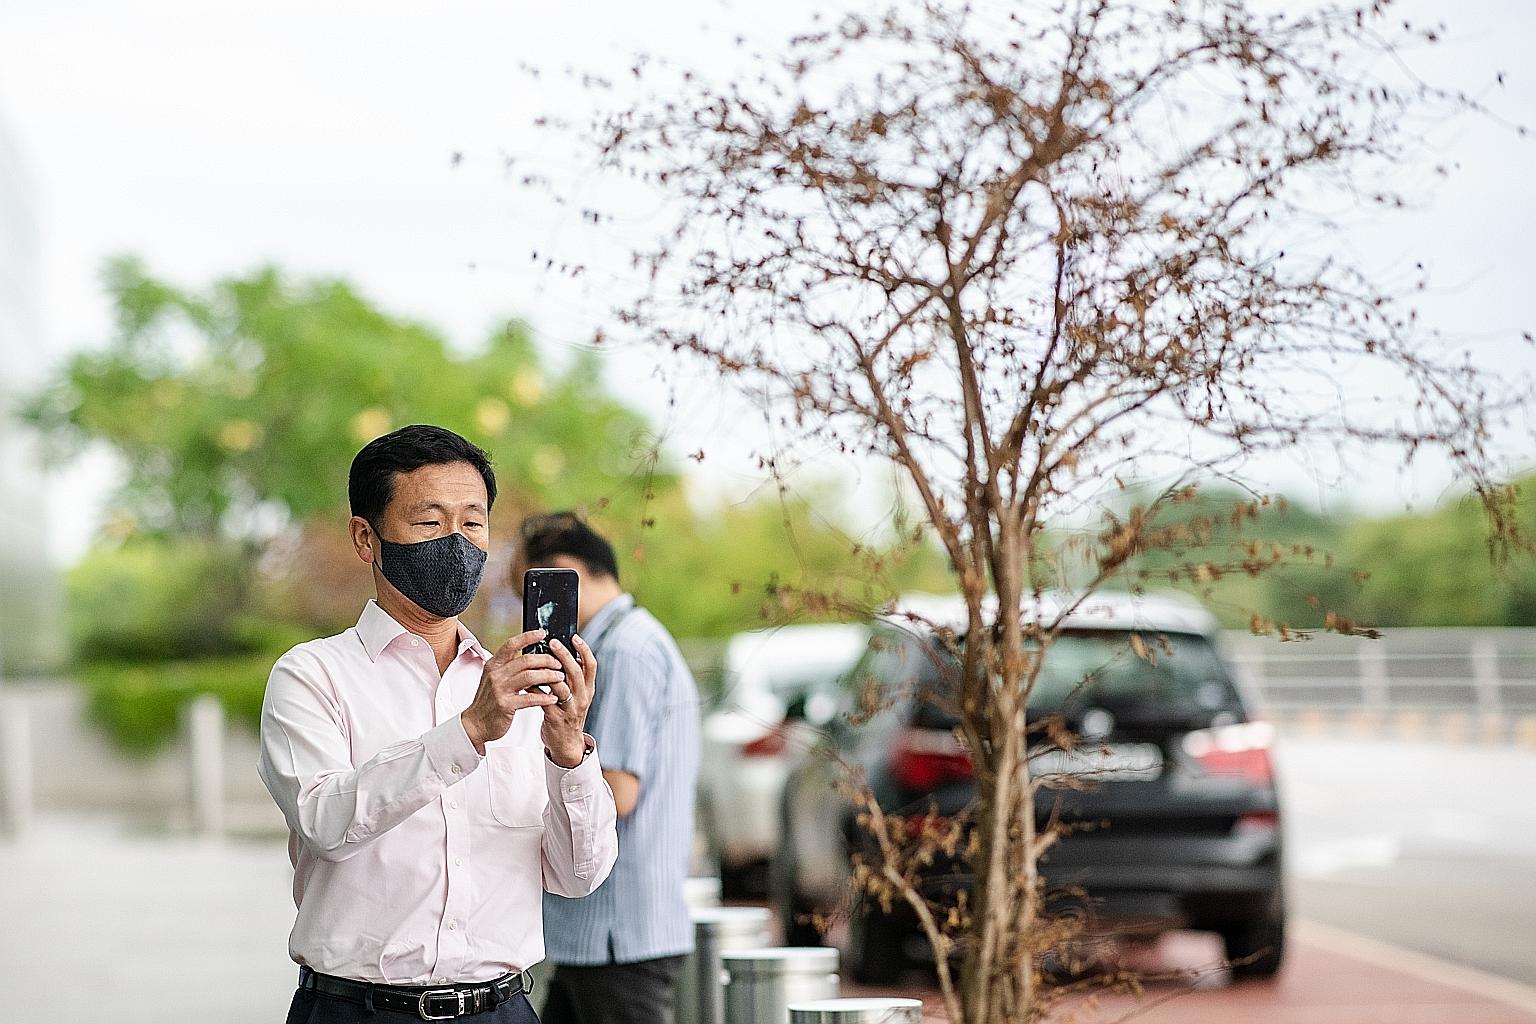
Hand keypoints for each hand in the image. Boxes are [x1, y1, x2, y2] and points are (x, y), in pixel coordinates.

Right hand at [460, 629, 562, 753]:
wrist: (475, 723)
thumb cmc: (489, 700)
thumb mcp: (494, 678)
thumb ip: (508, 667)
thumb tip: (531, 655)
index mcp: (493, 665)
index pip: (511, 645)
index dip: (528, 637)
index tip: (543, 633)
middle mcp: (496, 675)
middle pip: (526, 660)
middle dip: (546, 660)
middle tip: (559, 663)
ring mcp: (500, 690)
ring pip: (530, 677)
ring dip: (549, 676)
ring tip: (560, 678)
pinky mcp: (505, 705)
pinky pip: (530, 698)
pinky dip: (544, 697)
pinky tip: (553, 697)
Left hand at [541, 635, 596, 767]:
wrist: (566, 744)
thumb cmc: (567, 714)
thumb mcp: (576, 695)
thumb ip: (571, 677)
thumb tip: (560, 652)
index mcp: (588, 690)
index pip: (591, 665)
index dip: (584, 650)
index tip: (574, 637)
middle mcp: (582, 698)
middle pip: (576, 672)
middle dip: (564, 655)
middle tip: (553, 643)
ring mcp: (569, 709)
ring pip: (561, 686)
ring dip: (548, 671)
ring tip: (537, 659)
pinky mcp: (555, 718)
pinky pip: (544, 699)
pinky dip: (535, 688)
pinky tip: (527, 680)